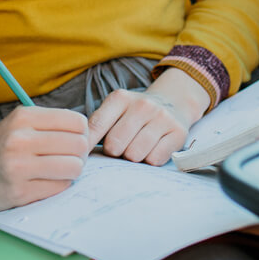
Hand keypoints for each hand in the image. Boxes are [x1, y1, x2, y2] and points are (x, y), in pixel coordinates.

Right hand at [0, 106, 88, 211]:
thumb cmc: (0, 146)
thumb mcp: (20, 123)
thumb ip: (53, 125)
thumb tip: (92, 134)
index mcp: (23, 117)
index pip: (77, 122)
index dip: (82, 133)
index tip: (73, 140)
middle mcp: (20, 139)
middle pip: (79, 145)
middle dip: (80, 154)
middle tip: (69, 158)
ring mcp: (19, 167)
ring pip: (74, 168)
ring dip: (72, 171)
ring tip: (59, 170)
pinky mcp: (19, 192)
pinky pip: (60, 187)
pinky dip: (58, 185)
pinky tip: (45, 182)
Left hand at [87, 68, 209, 165]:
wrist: (173, 102)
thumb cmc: (134, 113)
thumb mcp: (115, 110)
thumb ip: (97, 126)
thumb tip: (80, 150)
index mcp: (120, 98)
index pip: (96, 126)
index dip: (87, 145)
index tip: (84, 155)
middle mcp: (142, 105)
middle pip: (115, 145)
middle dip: (114, 152)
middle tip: (119, 148)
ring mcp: (162, 118)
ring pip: (134, 155)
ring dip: (132, 158)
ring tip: (136, 148)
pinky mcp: (178, 133)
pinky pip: (154, 160)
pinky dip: (149, 161)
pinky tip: (151, 150)